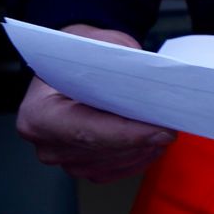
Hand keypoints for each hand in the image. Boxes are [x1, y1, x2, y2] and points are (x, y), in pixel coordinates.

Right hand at [15, 24, 175, 182]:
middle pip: (101, 150)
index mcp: (37, 113)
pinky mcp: (82, 167)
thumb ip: (119, 63)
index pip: (85, 131)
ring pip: (112, 163)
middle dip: (141, 140)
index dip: (127, 134)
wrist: (72, 63)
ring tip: (168, 131)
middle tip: (175, 126)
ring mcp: (62, 159)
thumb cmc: (81, 51)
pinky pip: (115, 170)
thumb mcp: (98, 43)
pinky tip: (154, 143)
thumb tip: (151, 83)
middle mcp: (45, 143)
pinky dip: (138, 158)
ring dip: (143, 150)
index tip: (162, 130)